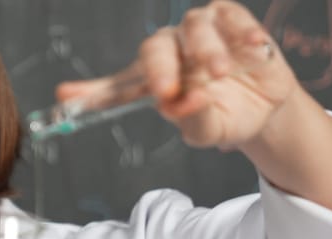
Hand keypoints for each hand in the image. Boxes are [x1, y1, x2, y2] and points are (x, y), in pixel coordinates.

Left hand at [57, 0, 299, 150]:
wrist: (266, 108)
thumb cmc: (227, 117)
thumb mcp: (209, 130)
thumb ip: (192, 120)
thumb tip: (178, 103)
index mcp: (154, 83)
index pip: (119, 87)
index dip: (93, 92)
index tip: (64, 97)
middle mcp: (170, 54)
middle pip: (153, 49)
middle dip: (158, 68)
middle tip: (165, 91)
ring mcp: (197, 34)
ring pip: (192, 28)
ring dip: (204, 50)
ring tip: (219, 74)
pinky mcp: (227, 19)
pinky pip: (226, 15)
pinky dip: (239, 31)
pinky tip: (251, 48)